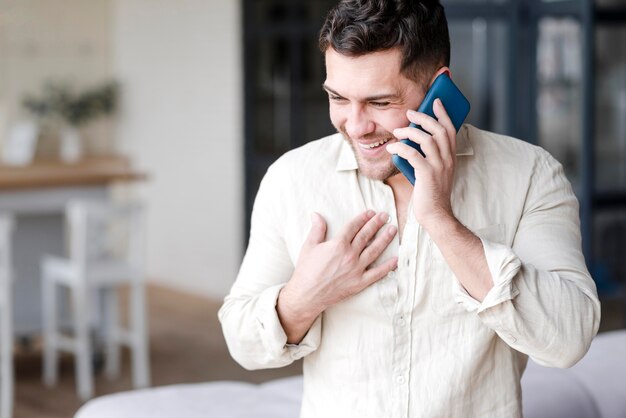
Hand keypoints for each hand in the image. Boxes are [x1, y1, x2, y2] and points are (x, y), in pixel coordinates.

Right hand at [280, 210, 397, 320]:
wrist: (307, 294)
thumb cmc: (306, 270)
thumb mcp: (309, 246)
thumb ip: (317, 229)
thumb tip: (316, 214)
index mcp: (338, 244)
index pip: (354, 227)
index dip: (363, 218)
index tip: (371, 212)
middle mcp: (350, 255)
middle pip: (366, 235)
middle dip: (377, 224)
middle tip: (385, 216)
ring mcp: (356, 269)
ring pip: (374, 250)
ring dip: (385, 239)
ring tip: (392, 230)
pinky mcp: (360, 282)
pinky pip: (377, 273)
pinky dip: (388, 266)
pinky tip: (396, 259)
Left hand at [386, 98, 456, 227]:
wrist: (435, 214)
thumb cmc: (431, 192)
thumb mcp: (435, 170)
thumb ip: (430, 155)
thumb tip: (415, 140)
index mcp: (451, 157)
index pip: (450, 129)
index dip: (443, 113)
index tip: (435, 101)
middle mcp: (447, 159)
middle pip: (438, 129)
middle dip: (423, 117)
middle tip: (410, 112)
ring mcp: (438, 166)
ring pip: (426, 139)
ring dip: (409, 131)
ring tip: (397, 132)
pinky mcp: (427, 174)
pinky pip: (412, 154)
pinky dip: (400, 148)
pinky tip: (392, 148)